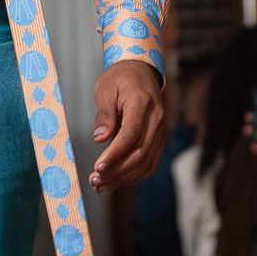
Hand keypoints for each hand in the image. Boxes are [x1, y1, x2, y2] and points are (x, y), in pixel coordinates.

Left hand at [90, 61, 165, 192]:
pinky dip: (134, 175)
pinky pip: (150, 162)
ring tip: (101, 184)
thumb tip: (100, 139)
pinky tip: (116, 180)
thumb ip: (104, 114)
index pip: (130, 135)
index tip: (98, 167)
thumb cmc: (121, 78)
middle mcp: (156, 120)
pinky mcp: (159, 139)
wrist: (141, 71)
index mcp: (142, 103)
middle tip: (95, 181)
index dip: (115, 155)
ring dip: (124, 177)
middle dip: (117, 171)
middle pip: (139, 153)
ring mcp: (160, 131)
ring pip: (146, 162)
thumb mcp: (106, 89)